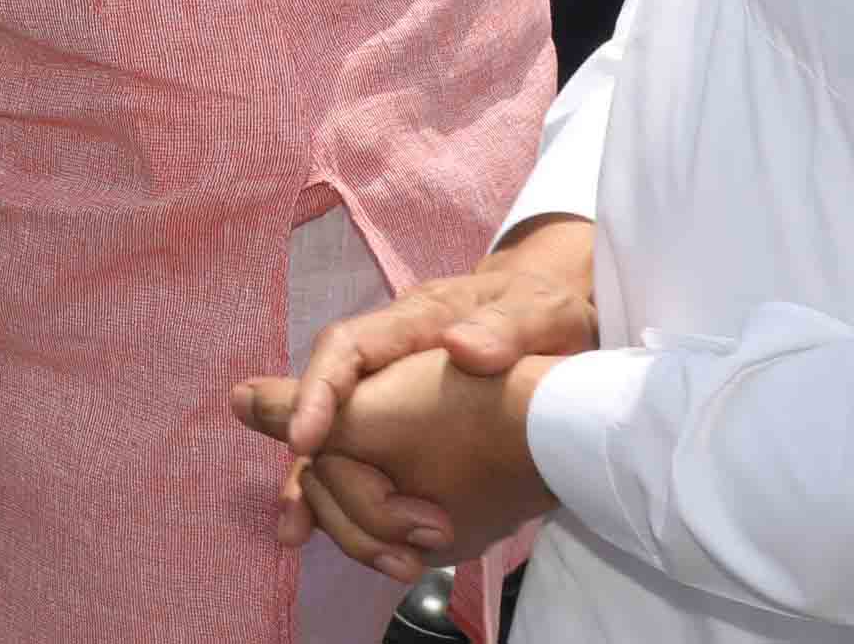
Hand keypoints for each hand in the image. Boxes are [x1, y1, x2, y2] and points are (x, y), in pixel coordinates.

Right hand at [261, 218, 596, 506]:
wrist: (556, 325)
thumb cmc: (544, 311)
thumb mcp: (538, 310)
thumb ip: (505, 327)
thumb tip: (461, 348)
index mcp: (414, 321)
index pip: (346, 347)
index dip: (316, 392)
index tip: (306, 442)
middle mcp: (389, 359)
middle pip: (330, 404)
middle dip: (308, 457)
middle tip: (301, 514)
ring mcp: (392, 394)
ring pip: (337, 440)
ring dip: (316, 490)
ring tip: (296, 535)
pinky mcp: (406, 430)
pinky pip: (363, 464)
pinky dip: (347, 504)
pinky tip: (342, 542)